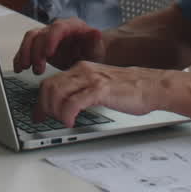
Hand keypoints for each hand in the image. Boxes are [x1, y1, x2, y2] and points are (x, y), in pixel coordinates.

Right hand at [13, 18, 105, 74]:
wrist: (87, 56)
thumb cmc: (93, 52)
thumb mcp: (97, 48)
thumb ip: (95, 41)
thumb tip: (95, 32)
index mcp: (71, 26)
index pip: (57, 28)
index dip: (50, 39)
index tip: (48, 54)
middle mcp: (56, 29)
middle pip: (40, 34)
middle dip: (36, 52)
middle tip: (38, 69)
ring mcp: (47, 36)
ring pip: (30, 39)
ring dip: (25, 53)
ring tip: (25, 68)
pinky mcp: (40, 46)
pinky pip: (26, 48)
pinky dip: (20, 57)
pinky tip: (18, 68)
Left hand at [34, 62, 169, 127]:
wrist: (151, 86)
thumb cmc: (129, 90)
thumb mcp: (99, 87)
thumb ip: (83, 91)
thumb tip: (66, 106)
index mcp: (81, 69)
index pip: (51, 82)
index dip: (41, 100)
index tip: (39, 114)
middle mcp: (83, 71)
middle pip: (49, 86)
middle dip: (44, 106)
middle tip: (46, 121)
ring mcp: (91, 79)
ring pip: (57, 92)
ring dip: (54, 111)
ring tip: (61, 122)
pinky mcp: (100, 90)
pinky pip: (73, 102)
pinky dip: (66, 114)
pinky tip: (70, 122)